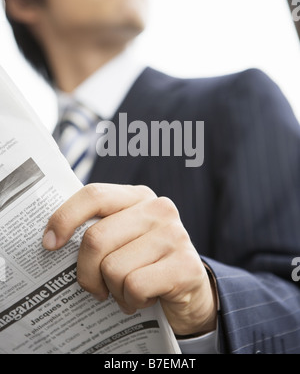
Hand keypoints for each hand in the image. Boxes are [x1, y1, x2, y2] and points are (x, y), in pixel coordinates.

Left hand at [43, 183, 216, 336]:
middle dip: (86, 272)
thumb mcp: (123, 237)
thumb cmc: (145, 261)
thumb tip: (51, 239)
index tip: (49, 243)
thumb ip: (99, 229)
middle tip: (94, 287)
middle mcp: (158, 210)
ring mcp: (174, 235)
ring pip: (113, 268)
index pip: (94, 195)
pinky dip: (132, 300)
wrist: (191, 287)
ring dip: (114, 291)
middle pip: (96, 238)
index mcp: (138, 197)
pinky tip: (143, 298)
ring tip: (127, 290)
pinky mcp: (185, 265)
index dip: (65, 217)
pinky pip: (135, 286)